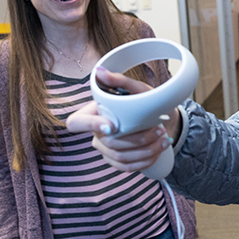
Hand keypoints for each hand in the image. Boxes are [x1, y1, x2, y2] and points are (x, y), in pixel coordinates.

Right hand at [65, 68, 181, 171]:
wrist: (161, 120)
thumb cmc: (144, 103)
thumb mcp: (137, 89)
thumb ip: (119, 80)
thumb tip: (99, 71)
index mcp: (93, 114)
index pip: (75, 123)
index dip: (89, 126)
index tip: (113, 127)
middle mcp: (96, 133)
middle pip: (108, 143)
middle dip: (137, 139)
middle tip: (158, 130)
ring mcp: (106, 149)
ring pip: (120, 157)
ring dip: (146, 150)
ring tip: (163, 140)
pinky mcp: (117, 161)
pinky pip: (127, 167)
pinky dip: (146, 161)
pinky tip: (158, 152)